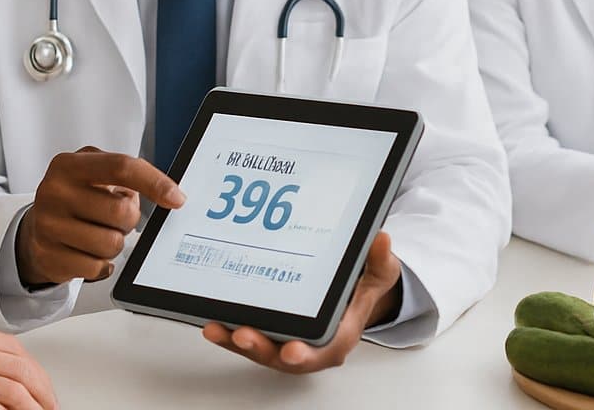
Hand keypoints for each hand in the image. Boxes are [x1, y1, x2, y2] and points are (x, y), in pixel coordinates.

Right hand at [16, 146, 184, 286]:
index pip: (122, 168)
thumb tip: (171, 194)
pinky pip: (95, 268)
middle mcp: (54, 192)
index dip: (154, 182)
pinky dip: (101, 264)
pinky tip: (89, 252)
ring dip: (115, 243)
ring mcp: (48, 226)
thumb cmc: (75, 196)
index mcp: (70, 165)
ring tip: (99, 233)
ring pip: (111, 244)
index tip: (177, 198)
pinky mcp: (47, 256)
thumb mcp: (94, 172)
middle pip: (120, 212)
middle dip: (129, 220)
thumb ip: (128, 174)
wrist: (35, 227)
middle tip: (115, 218)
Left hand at [200, 231, 403, 373]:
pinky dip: (231, 334)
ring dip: (239, 342)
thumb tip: (381, 239)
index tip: (291, 351)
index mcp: (341, 334)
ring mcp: (290, 340)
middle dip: (262, 348)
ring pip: (263, 349)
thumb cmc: (363, 287)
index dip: (306, 354)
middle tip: (243, 335)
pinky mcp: (273, 333)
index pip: (324, 349)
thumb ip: (380, 260)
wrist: (353, 293)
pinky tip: (212, 323)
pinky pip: (251, 337)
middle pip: (285, 355)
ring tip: (218, 329)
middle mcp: (313, 344)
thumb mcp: (379, 273)